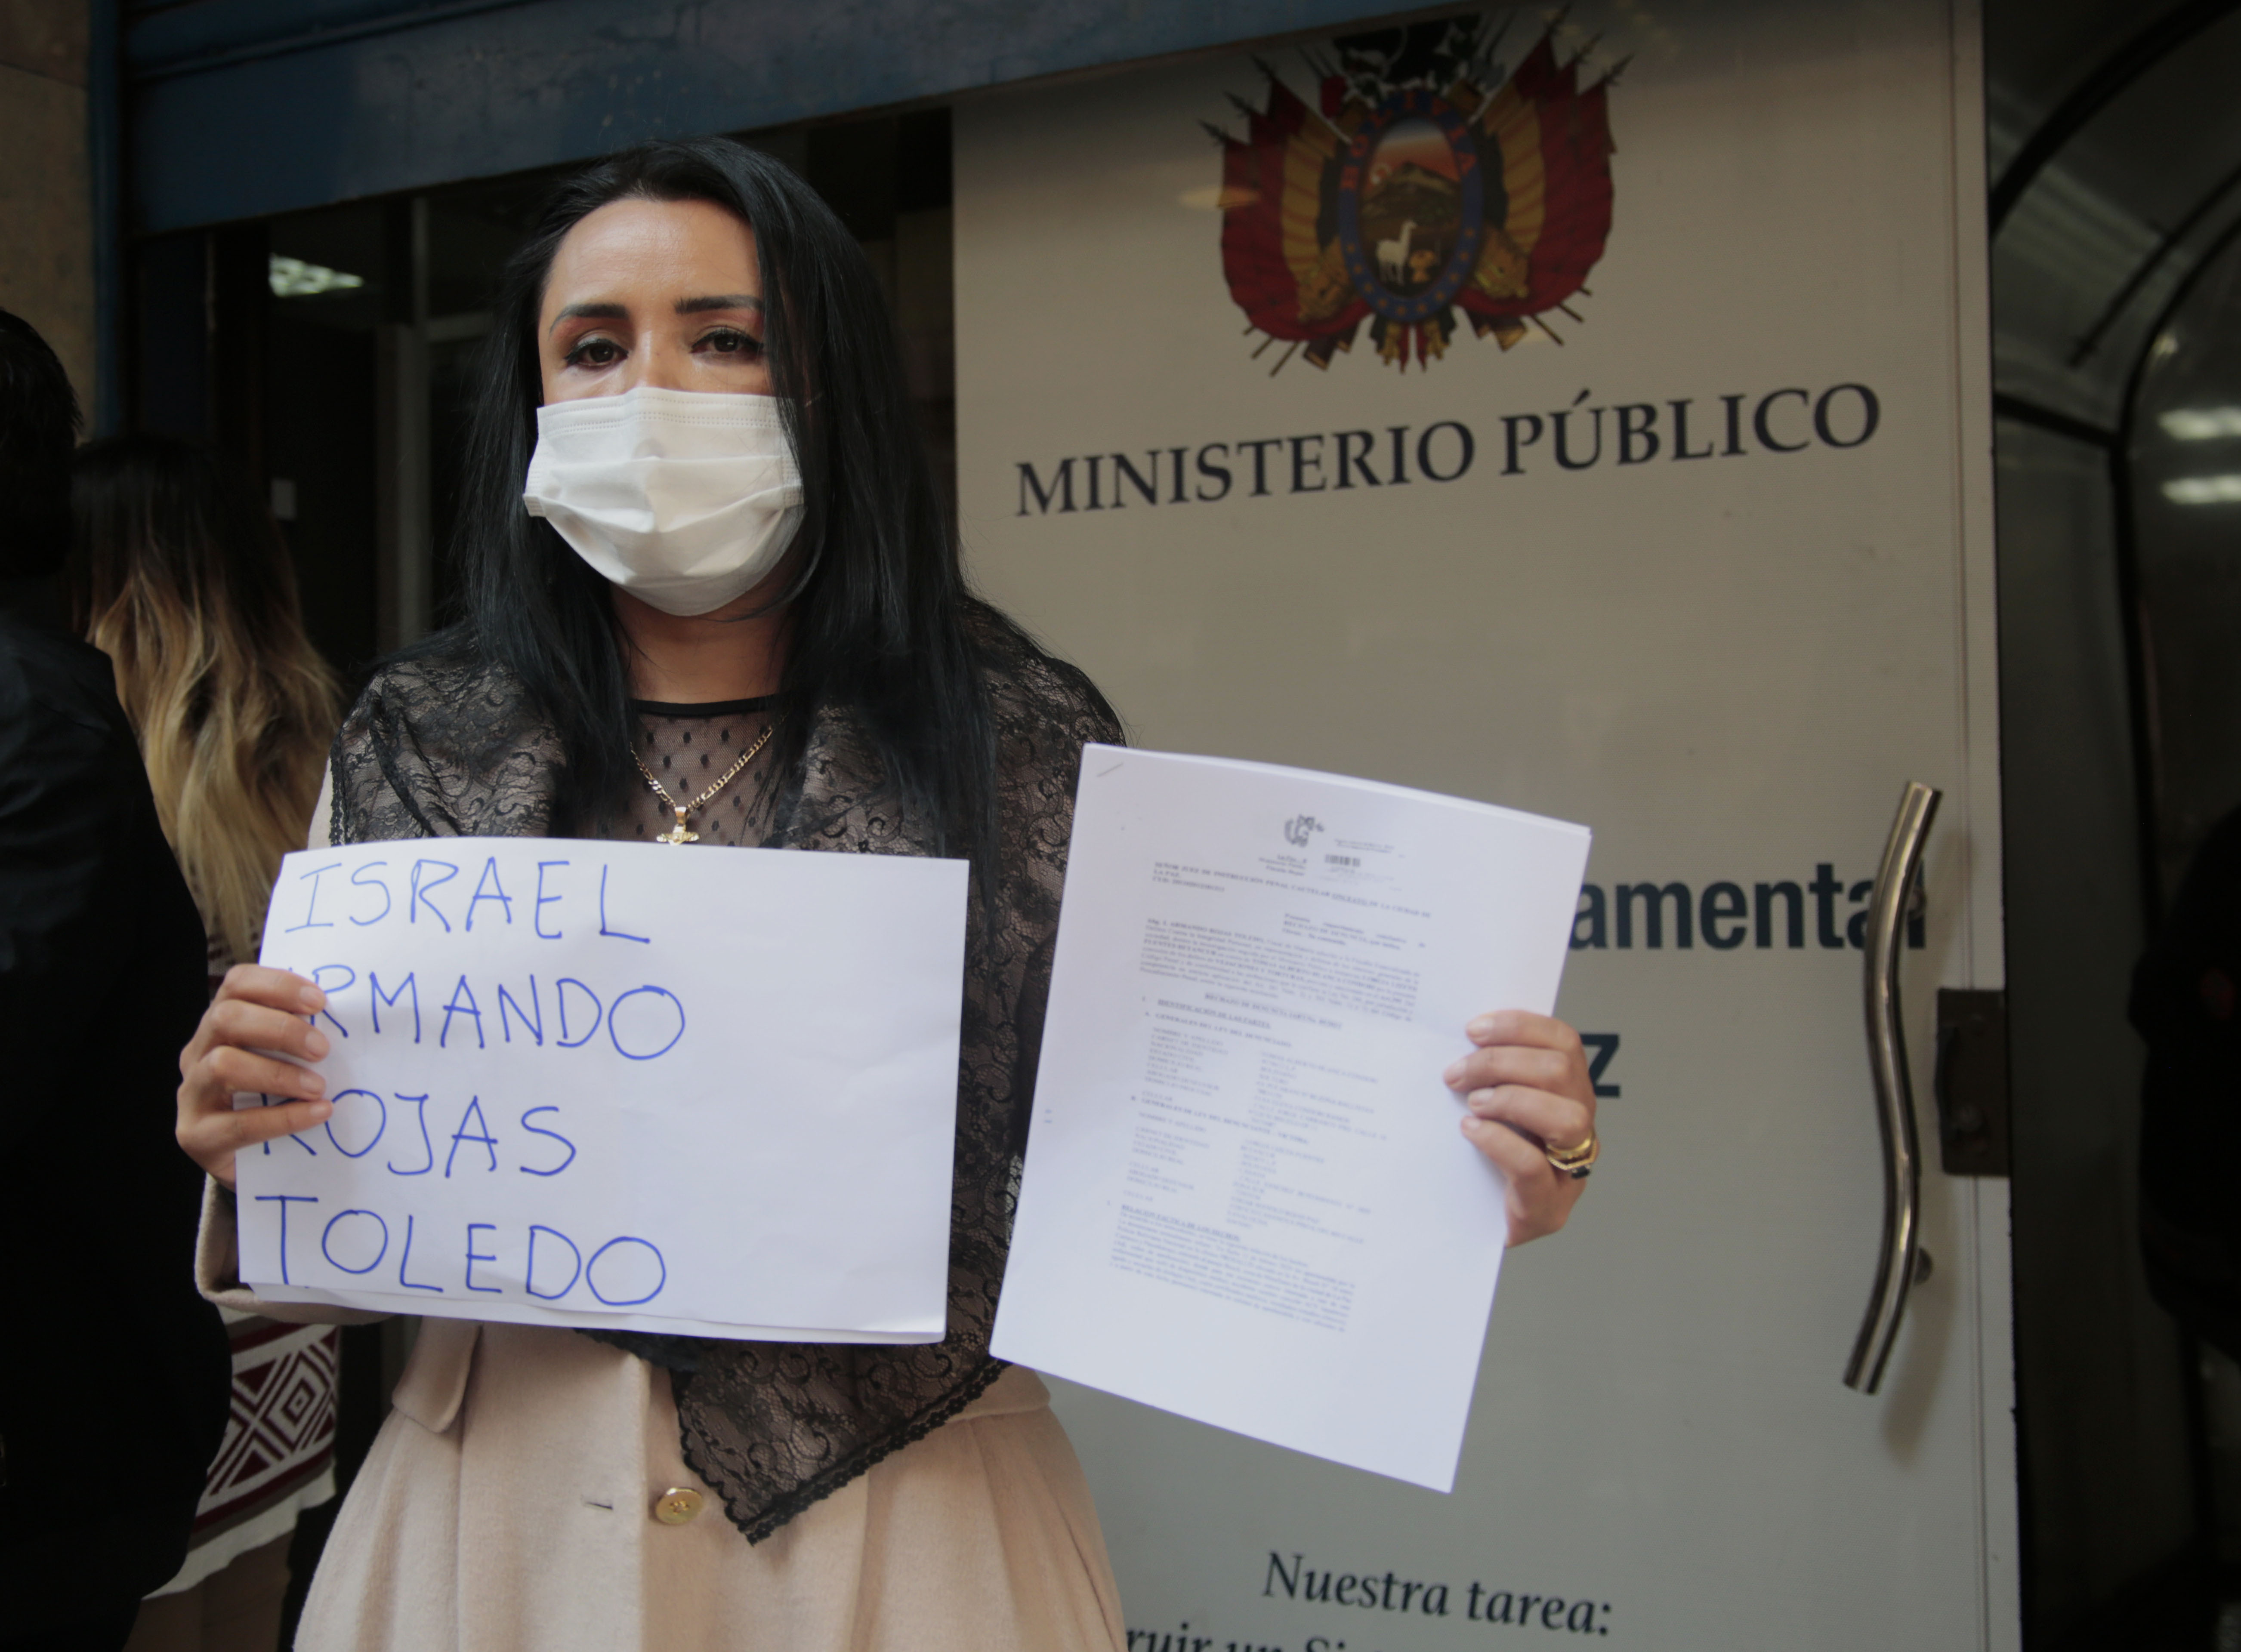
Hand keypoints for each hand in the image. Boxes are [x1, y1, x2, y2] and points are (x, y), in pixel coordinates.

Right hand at [178, 965, 333, 1189]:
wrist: (255, 1162)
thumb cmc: (279, 1098)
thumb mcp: (289, 1060)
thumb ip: (303, 1038)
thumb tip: (352, 1019)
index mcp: (221, 1024)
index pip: (237, 984)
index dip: (277, 984)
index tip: (319, 1001)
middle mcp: (198, 1052)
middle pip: (226, 1018)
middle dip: (280, 1029)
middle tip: (322, 1048)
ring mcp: (192, 1094)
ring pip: (222, 1065)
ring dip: (278, 1073)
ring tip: (318, 1086)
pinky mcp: (196, 1135)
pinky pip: (236, 1123)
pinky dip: (282, 1118)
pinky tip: (317, 1113)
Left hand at [1444, 1010, 1595, 1246]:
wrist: (1467, 1232)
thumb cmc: (1476, 1161)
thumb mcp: (1486, 1107)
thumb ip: (1486, 1074)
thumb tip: (1458, 1037)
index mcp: (1567, 1095)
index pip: (1564, 1043)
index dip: (1521, 1027)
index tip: (1474, 1029)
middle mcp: (1579, 1129)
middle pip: (1562, 1072)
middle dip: (1503, 1062)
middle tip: (1457, 1074)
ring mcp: (1568, 1172)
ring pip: (1566, 1117)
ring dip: (1511, 1099)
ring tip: (1471, 1104)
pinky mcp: (1546, 1209)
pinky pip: (1532, 1166)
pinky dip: (1498, 1141)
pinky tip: (1470, 1131)